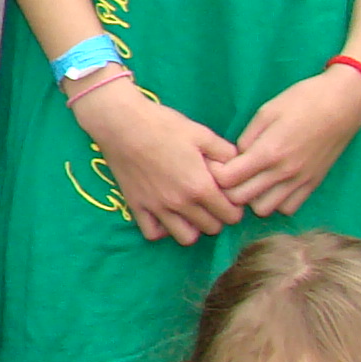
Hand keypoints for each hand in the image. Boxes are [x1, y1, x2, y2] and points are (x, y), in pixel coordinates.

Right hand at [79, 89, 244, 244]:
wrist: (121, 124)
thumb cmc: (164, 125)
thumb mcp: (202, 134)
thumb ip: (226, 153)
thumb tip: (239, 165)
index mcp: (200, 186)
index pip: (231, 216)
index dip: (235, 208)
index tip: (230, 197)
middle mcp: (180, 203)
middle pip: (211, 228)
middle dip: (218, 217)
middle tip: (213, 202)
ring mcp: (157, 208)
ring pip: (185, 238)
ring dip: (194, 228)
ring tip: (192, 212)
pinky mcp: (136, 206)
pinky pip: (153, 233)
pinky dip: (163, 229)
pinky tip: (166, 215)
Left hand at [209, 65, 360, 216]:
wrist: (344, 103)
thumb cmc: (303, 100)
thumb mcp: (266, 111)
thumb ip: (246, 138)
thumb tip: (235, 158)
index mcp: (268, 152)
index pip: (228, 180)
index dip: (215, 173)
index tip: (215, 164)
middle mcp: (284, 173)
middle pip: (242, 200)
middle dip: (228, 189)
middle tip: (229, 174)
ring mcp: (300, 181)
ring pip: (265, 209)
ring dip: (252, 199)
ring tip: (251, 182)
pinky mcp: (313, 184)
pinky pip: (288, 208)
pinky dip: (276, 202)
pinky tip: (272, 186)